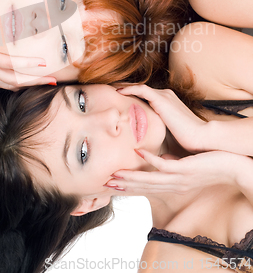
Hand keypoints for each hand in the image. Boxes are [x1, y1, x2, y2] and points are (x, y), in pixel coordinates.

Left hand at [0, 28, 56, 89]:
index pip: (5, 83)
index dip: (22, 84)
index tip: (33, 82)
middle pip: (16, 85)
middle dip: (34, 85)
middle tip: (51, 84)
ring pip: (18, 78)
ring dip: (37, 79)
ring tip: (52, 78)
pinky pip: (12, 63)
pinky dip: (28, 64)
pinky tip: (41, 63)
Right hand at [107, 149, 240, 194]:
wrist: (233, 168)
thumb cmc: (211, 165)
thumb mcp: (187, 167)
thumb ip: (171, 164)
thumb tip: (159, 158)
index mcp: (173, 186)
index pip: (147, 188)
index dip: (129, 187)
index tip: (113, 185)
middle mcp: (174, 186)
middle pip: (145, 188)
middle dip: (125, 186)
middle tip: (106, 184)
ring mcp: (179, 179)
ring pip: (150, 179)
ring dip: (132, 177)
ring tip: (115, 174)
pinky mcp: (186, 169)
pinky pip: (165, 165)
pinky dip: (150, 159)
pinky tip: (139, 152)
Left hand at [118, 85, 207, 152]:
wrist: (202, 140)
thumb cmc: (188, 144)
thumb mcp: (169, 138)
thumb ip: (158, 138)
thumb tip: (143, 151)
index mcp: (168, 105)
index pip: (147, 97)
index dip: (133, 97)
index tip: (120, 101)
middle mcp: (166, 97)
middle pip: (141, 90)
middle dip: (127, 90)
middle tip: (111, 92)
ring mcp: (165, 97)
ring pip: (140, 88)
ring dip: (126, 88)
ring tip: (112, 91)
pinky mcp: (162, 100)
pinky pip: (142, 90)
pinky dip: (130, 89)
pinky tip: (119, 92)